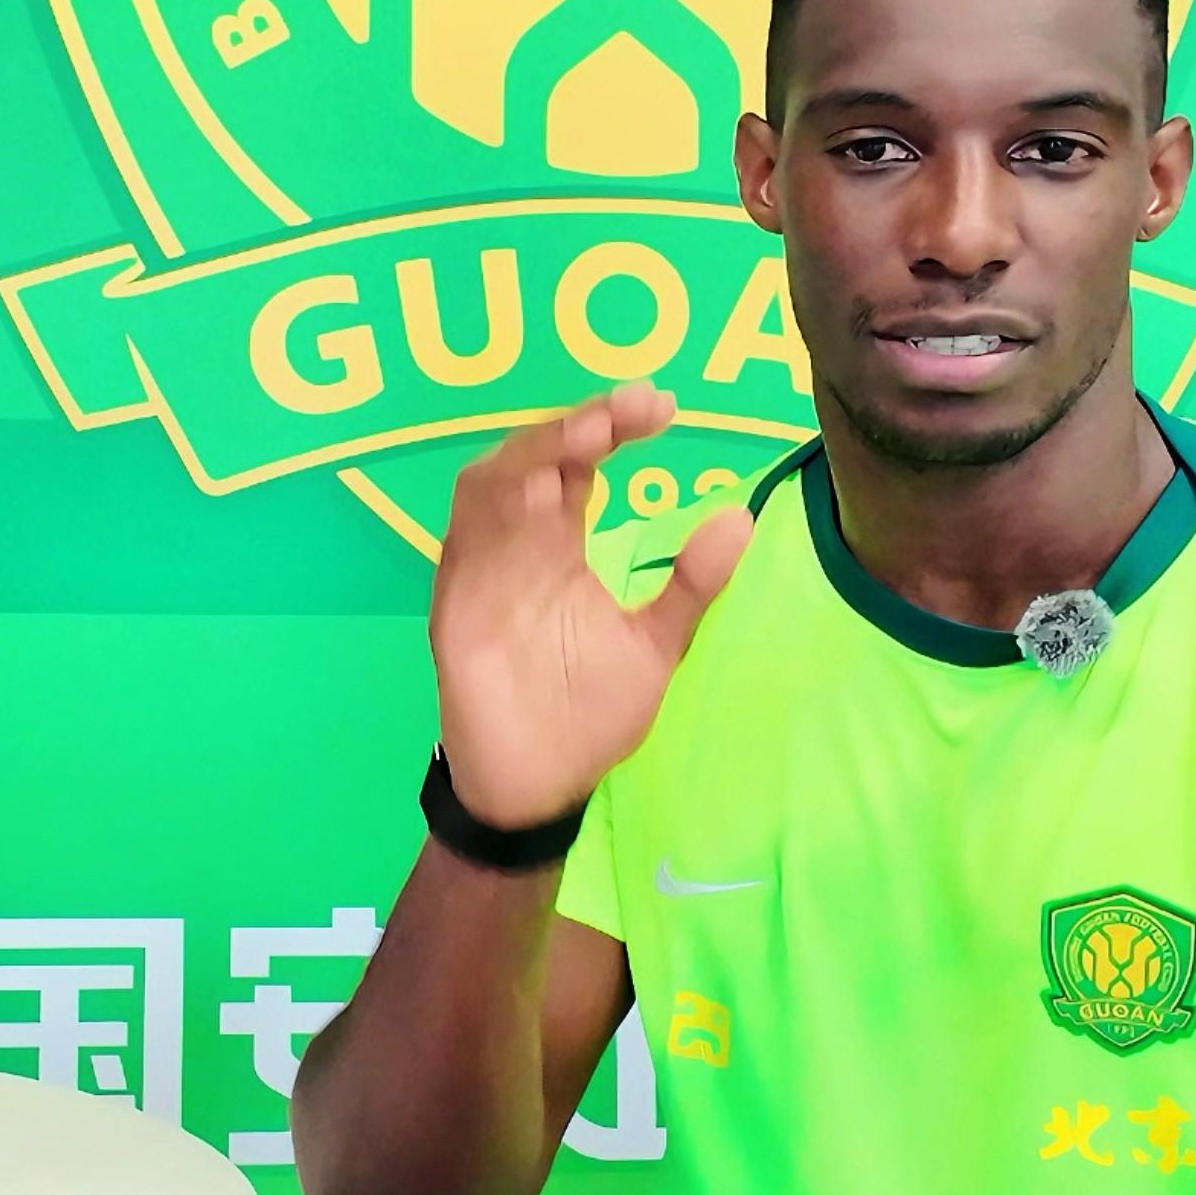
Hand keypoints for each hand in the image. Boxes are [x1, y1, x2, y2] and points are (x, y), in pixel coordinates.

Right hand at [428, 384, 756, 826]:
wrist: (539, 786)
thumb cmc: (589, 716)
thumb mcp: (656, 645)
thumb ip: (689, 584)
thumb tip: (739, 517)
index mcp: (559, 545)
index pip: (580, 463)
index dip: (612, 425)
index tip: (661, 408)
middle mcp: (517, 543)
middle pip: (536, 457)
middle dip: (579, 424)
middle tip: (631, 410)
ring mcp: (482, 568)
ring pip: (492, 483)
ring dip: (535, 451)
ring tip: (590, 436)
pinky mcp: (456, 601)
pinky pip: (463, 537)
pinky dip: (492, 503)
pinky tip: (534, 483)